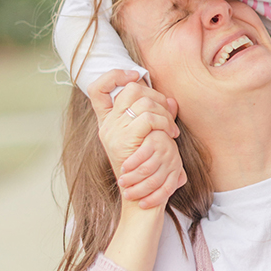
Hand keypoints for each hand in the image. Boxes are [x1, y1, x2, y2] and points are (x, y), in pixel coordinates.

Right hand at [87, 70, 186, 205]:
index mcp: (109, 121)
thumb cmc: (151, 167)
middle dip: (157, 95)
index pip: (97, 89)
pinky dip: (164, 122)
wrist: (142, 195)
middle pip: (130, 89)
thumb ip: (158, 117)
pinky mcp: (123, 140)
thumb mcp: (154, 136)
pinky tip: (171, 134)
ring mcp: (113, 132)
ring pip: (143, 101)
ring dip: (165, 112)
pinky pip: (147, 118)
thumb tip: (171, 101)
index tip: (134, 75)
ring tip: (172, 129)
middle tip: (169, 113)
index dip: (113, 76)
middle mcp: (107, 124)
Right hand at [118, 128, 186, 207]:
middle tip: (127, 194)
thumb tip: (170, 194)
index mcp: (176, 168)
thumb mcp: (166, 169)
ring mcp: (165, 148)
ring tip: (123, 183)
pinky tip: (124, 168)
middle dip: (140, 190)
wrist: (158, 127)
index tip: (142, 205)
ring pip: (147, 170)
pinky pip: (142, 155)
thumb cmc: (156, 156)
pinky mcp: (154, 138)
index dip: (155, 199)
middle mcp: (173, 159)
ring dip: (133, 179)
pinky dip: (132, 164)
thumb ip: (169, 179)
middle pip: (156, 181)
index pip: (168, 189)